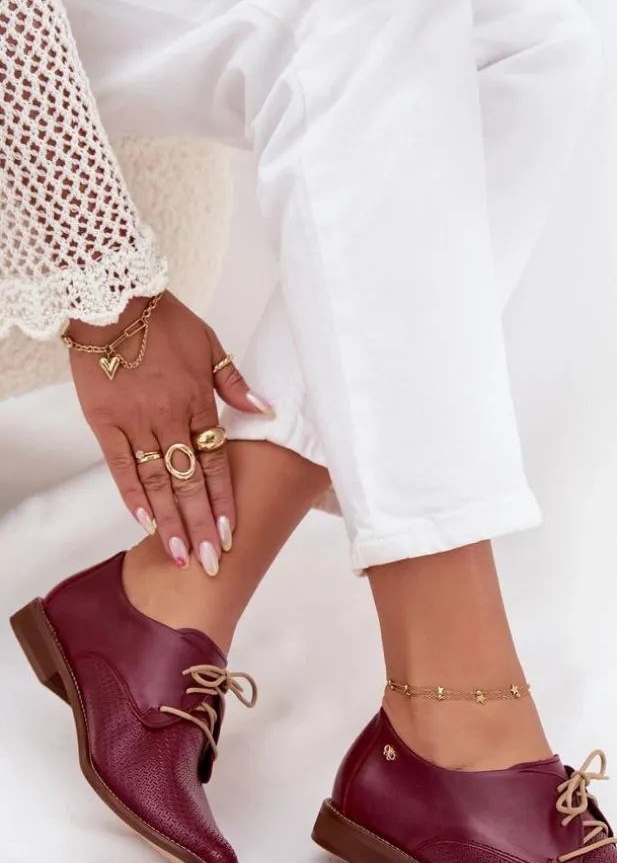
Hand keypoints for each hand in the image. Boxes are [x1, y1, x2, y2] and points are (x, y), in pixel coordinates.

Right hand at [68, 292, 271, 572]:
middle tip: (210, 562)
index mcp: (198, 401)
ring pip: (156, 482)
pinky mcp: (105, 422)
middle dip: (200, 525)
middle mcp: (169, 418)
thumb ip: (235, 384)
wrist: (112, 301)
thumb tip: (266, 411)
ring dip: (169, 521)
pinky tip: (144, 523)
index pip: (216, 462)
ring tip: (178, 555)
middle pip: (188, 481)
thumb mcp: (210, 345)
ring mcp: (135, 422)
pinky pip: (121, 466)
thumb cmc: (164, 322)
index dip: (223, 500)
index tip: (231, 533)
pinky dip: (132, 496)